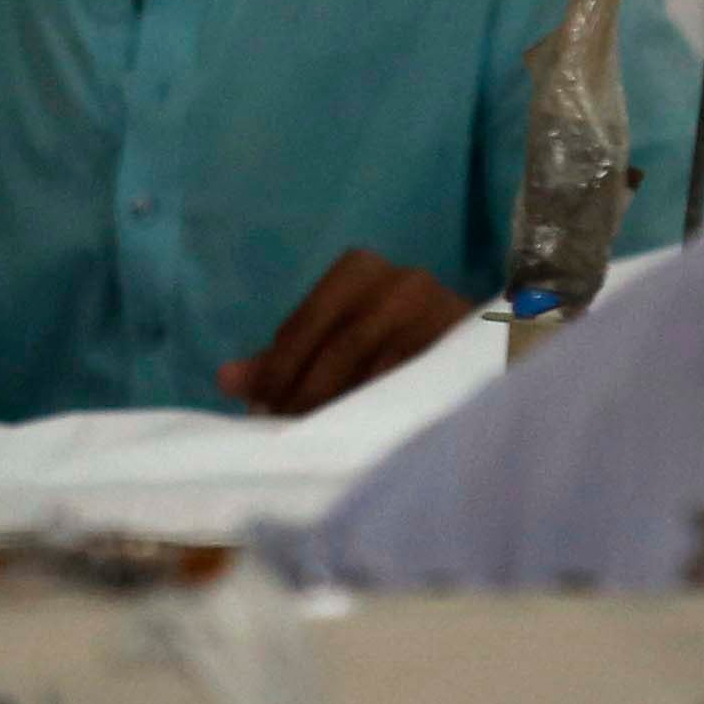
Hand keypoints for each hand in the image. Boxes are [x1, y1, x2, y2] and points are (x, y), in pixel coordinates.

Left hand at [217, 247, 471, 416]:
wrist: (476, 345)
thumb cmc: (386, 340)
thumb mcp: (330, 338)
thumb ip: (282, 357)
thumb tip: (227, 379)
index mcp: (360, 269)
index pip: (306, 323)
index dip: (279, 370)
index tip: (263, 407)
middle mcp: (405, 281)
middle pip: (343, 347)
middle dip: (309, 392)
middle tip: (291, 429)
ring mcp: (444, 312)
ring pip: (381, 369)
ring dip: (346, 406)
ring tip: (324, 433)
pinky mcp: (471, 348)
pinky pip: (418, 384)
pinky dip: (387, 409)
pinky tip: (369, 428)